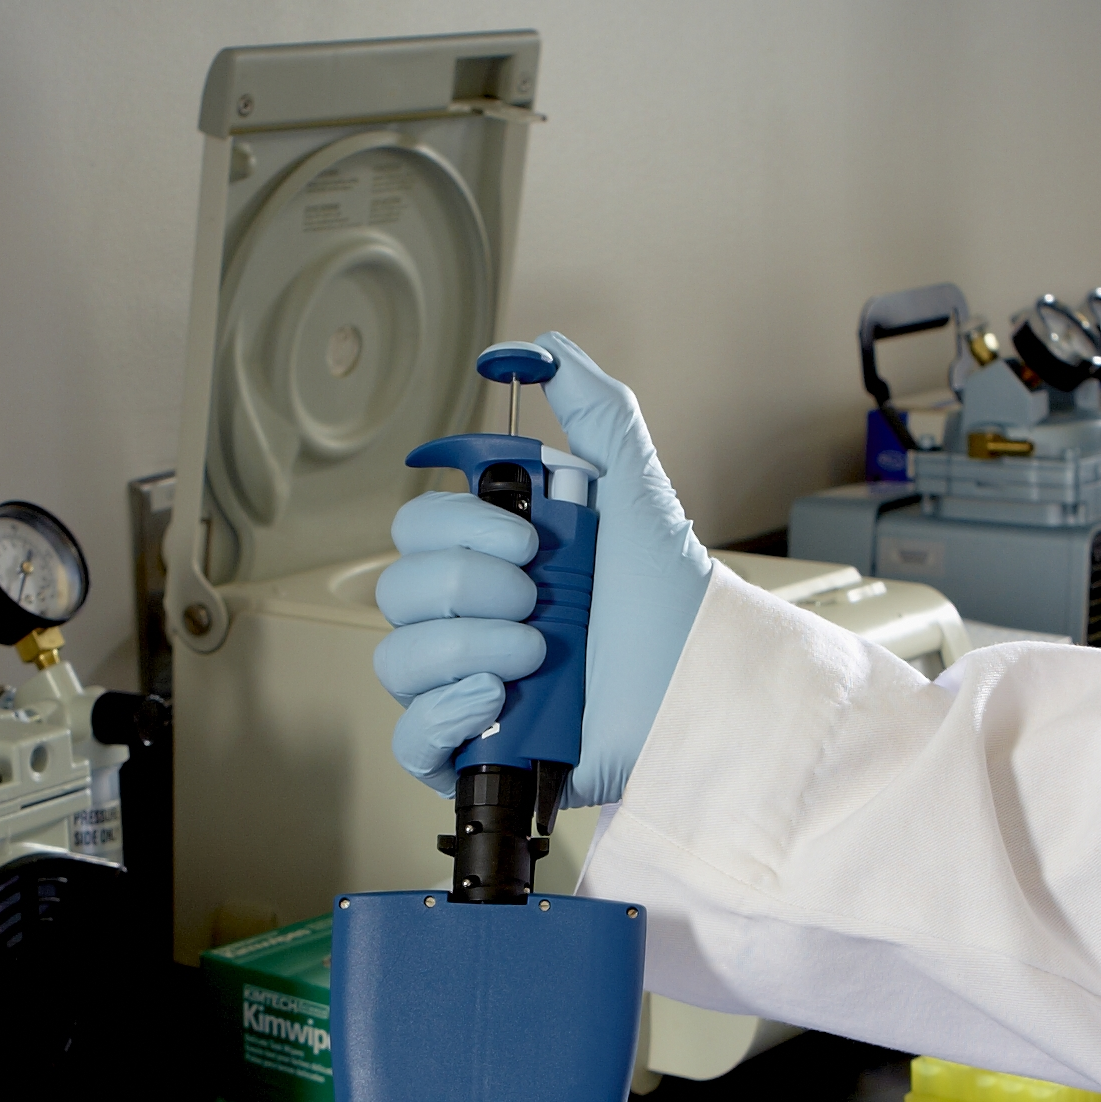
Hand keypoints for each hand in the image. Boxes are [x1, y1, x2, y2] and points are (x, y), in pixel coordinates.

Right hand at [367, 332, 712, 806]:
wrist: (703, 694)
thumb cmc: (673, 607)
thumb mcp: (639, 495)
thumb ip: (597, 413)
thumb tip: (544, 349)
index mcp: (493, 562)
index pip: (416, 528)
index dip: (459, 527)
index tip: (531, 537)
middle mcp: (472, 622)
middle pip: (397, 590)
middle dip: (472, 587)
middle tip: (541, 600)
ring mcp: (468, 688)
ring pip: (397, 660)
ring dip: (468, 648)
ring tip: (537, 655)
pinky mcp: (475, 752)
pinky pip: (408, 739)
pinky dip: (442, 716)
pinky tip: (494, 701)